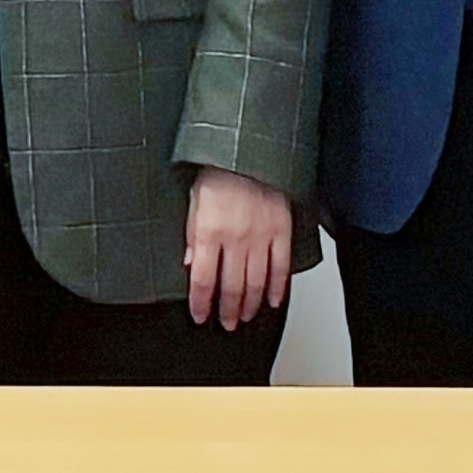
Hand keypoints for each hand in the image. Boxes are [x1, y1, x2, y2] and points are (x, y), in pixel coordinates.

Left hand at [184, 167, 295, 326]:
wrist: (250, 149)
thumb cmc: (218, 171)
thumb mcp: (193, 201)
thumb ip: (192, 236)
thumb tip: (191, 265)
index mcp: (210, 231)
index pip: (203, 280)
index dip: (201, 303)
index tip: (200, 316)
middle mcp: (236, 239)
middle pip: (232, 287)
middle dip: (227, 310)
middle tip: (226, 324)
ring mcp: (262, 237)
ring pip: (257, 283)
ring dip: (250, 305)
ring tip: (245, 317)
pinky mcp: (282, 232)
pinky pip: (281, 267)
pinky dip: (279, 288)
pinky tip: (274, 301)